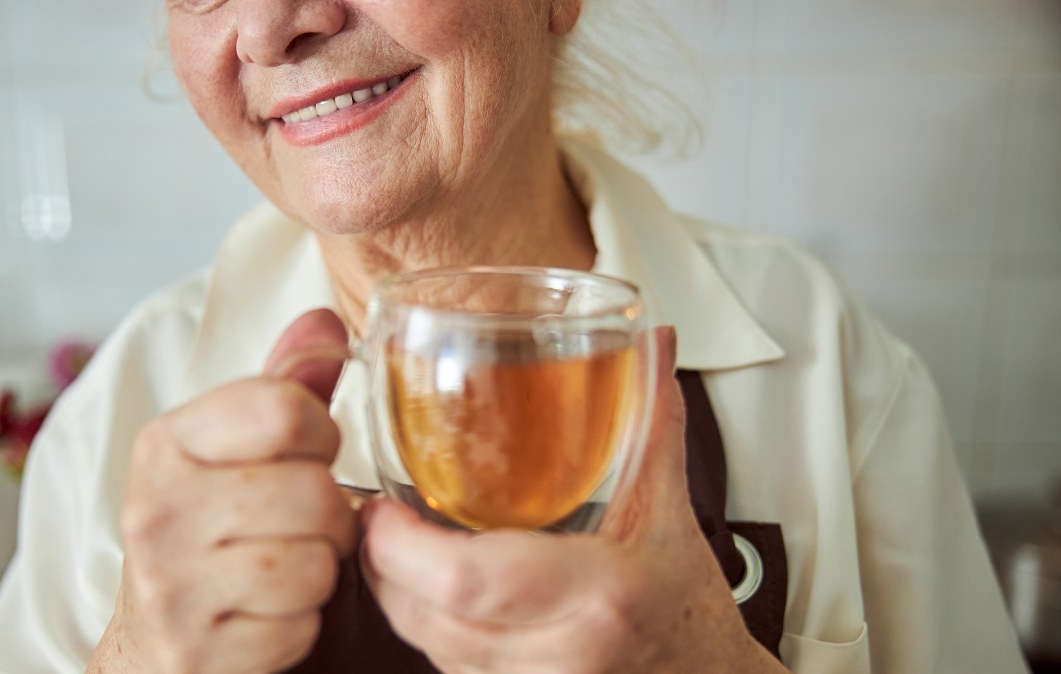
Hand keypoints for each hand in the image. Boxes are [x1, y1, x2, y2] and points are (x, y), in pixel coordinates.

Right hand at [90, 309, 357, 673]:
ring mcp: (170, 588)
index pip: (286, 409)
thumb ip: (284, 387)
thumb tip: (326, 321)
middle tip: (302, 522)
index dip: (323, 432)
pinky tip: (266, 612)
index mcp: (166, 443)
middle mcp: (156, 511)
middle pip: (315, 492)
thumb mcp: (233, 449)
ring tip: (285, 564)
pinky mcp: (195, 653)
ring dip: (319, 569)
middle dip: (330, 512)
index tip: (310, 451)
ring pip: (315, 563)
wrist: (151, 642)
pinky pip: (299, 628)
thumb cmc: (207, 530)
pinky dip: (300, 624)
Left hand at [361, 327, 787, 673]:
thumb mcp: (669, 510)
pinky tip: (428, 589)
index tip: (381, 508)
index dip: (401, 545)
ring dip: (398, 596)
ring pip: (425, 647)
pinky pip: (445, 666)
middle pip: (426, 616)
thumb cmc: (687, 612)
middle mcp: (559, 652)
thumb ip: (650, 420)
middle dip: (383, 565)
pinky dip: (426, 624)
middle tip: (374, 517)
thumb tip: (647, 344)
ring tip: (392, 545)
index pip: (467, 578)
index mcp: (596, 595)